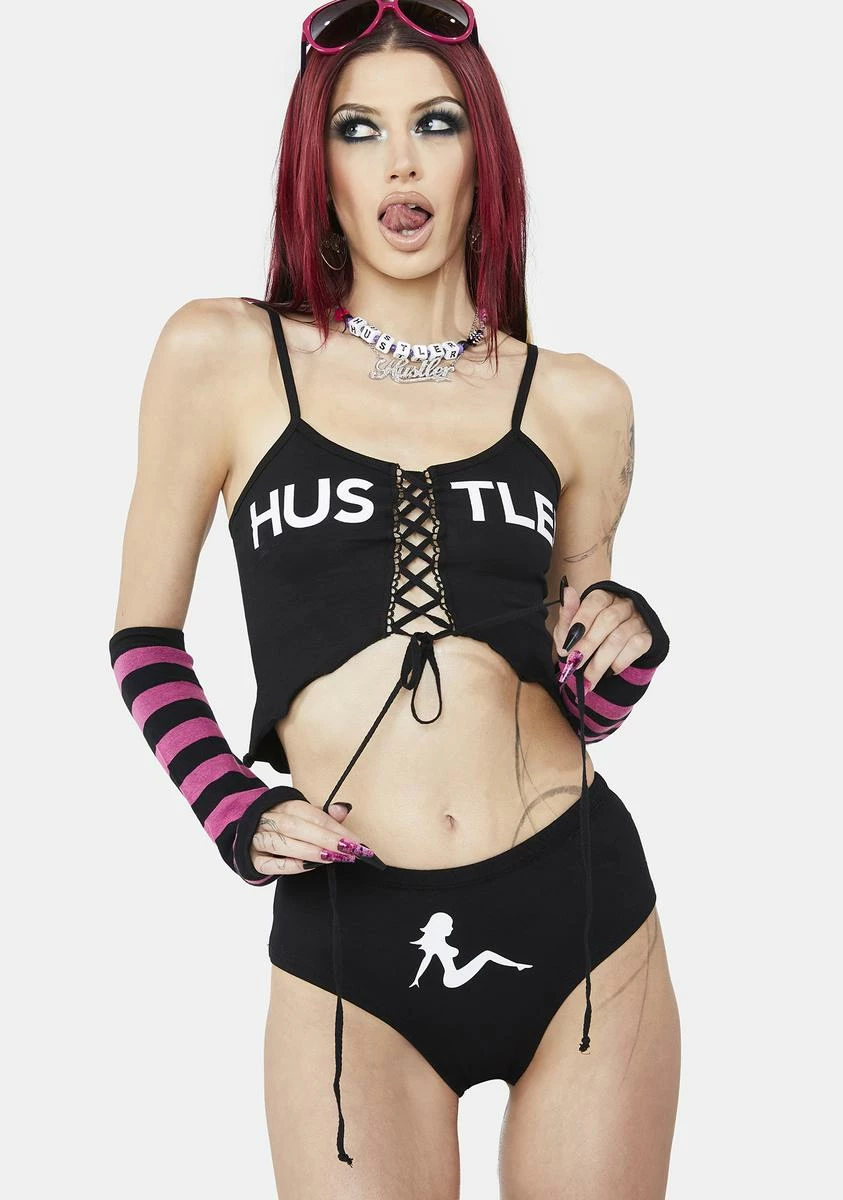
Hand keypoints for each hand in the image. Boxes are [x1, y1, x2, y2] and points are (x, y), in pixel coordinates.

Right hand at [248, 796, 375, 875]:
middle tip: (348, 851)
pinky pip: (270, 864)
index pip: (313, 815)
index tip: (356, 842)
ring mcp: (258, 839)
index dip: (336, 828)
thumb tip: (343, 809)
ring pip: (282, 843)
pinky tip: (309, 866)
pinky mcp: (253, 860)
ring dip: (309, 851)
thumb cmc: (284, 825)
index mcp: (285, 806)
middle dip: (325, 839)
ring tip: (332, 858)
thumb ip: (324, 815)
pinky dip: (290, 865)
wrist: (249, 832)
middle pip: (297, 826)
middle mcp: (269, 820)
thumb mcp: (304, 815)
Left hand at [553, 583, 653, 692]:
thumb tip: (567, 592)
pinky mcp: (648, 636)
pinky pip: (636, 647)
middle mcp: (624, 604)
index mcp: (603, 596)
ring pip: (620, 637)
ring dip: (601, 660)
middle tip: (576, 662)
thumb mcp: (570, 629)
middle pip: (608, 620)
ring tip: (588, 677)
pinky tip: (609, 670)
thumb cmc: (587, 636)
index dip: (581, 621)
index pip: (595, 602)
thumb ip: (567, 616)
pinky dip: (620, 661)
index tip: (569, 642)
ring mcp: (638, 619)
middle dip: (589, 644)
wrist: (608, 655)